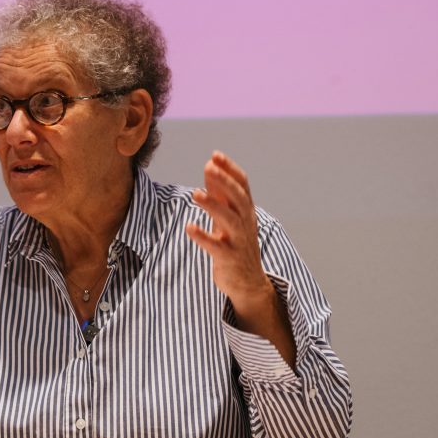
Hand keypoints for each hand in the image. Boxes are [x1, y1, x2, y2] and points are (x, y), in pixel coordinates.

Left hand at [185, 151, 271, 302]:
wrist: (248, 282)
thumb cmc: (236, 244)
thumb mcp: (229, 216)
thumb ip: (219, 193)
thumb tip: (209, 166)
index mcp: (246, 210)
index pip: (242, 184)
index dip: (230, 169)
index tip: (215, 155)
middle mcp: (245, 222)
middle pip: (238, 198)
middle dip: (224, 181)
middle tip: (209, 167)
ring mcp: (238, 240)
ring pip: (229, 219)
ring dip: (213, 205)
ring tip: (195, 194)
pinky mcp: (229, 258)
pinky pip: (216, 246)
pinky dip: (203, 236)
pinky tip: (189, 227)